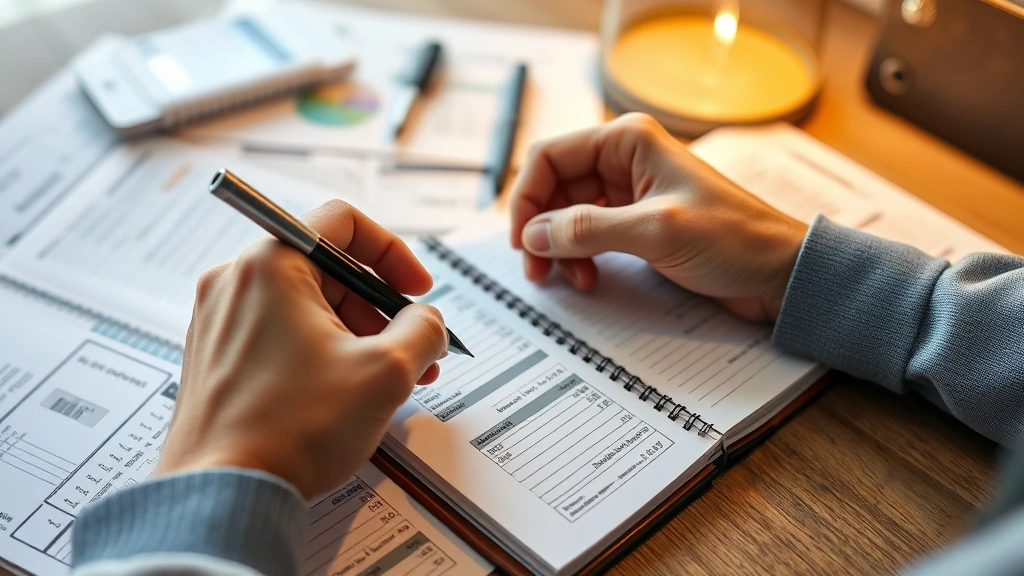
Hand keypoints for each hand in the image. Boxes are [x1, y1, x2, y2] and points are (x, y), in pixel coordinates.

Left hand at [154, 200, 447, 498]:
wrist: (224, 492)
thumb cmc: (289, 431)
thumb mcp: (385, 372)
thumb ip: (423, 331)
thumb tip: (427, 322)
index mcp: (270, 265)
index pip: (343, 222)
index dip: (393, 253)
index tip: (415, 288)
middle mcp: (236, 283)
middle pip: (327, 269)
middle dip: (381, 307)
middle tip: (412, 345)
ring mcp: (220, 321)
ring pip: (306, 305)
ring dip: (357, 332)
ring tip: (388, 378)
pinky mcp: (218, 357)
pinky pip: (281, 334)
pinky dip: (322, 351)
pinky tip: (348, 390)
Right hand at [510, 113, 806, 321]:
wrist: (778, 272)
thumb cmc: (735, 239)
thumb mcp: (655, 232)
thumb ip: (588, 229)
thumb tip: (533, 235)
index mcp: (627, 141)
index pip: (549, 158)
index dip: (527, 199)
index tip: (522, 241)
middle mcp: (624, 160)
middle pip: (554, 188)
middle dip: (540, 229)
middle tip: (537, 270)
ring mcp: (630, 192)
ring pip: (567, 215)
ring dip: (559, 248)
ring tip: (569, 279)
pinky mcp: (637, 223)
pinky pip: (589, 234)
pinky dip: (580, 256)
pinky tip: (589, 277)